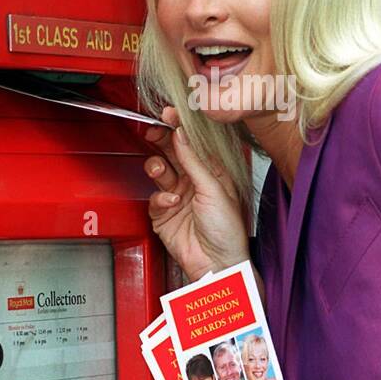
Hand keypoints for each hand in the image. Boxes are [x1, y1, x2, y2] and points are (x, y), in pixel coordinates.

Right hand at [143, 105, 250, 281]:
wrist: (218, 264)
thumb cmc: (228, 230)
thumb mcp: (214, 189)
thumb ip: (194, 161)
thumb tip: (181, 134)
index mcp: (211, 172)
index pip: (192, 143)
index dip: (180, 127)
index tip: (168, 114)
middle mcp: (193, 181)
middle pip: (172, 153)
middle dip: (161, 140)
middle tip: (152, 130)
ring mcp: (177, 197)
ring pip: (159, 172)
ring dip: (157, 168)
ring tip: (161, 171)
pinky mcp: (164, 215)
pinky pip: (154, 198)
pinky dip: (160, 199)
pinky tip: (171, 204)